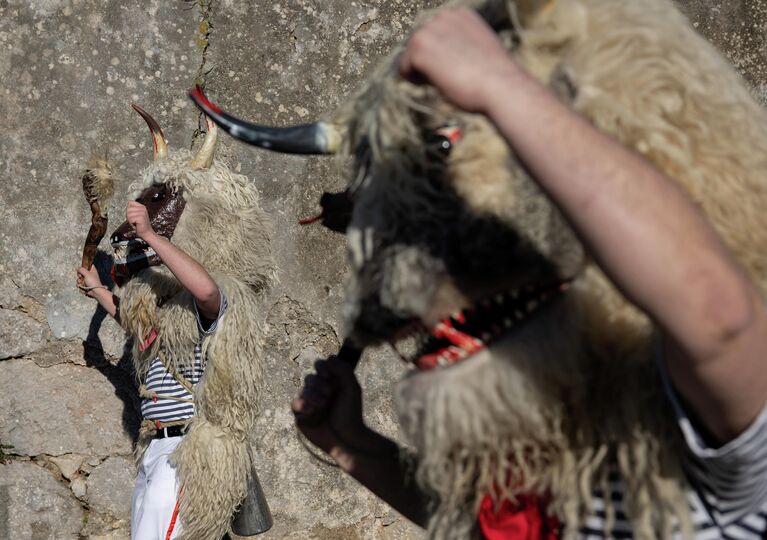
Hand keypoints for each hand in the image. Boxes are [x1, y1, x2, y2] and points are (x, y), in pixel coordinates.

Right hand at [76, 266, 103, 296]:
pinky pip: (79, 285)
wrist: (95, 291)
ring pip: (79, 280)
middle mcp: (89, 275)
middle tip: (81, 277)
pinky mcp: (85, 286)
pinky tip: (84, 288)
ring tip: (83, 284)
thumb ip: (81, 269)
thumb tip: (77, 268)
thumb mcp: (87, 273)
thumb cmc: (92, 281)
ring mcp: (87, 281)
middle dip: (79, 276)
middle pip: (81, 273)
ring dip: (79, 282)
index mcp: (92, 270)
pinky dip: (81, 287)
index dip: (83, 266)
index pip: (87, 265)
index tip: (81, 269)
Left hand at [126, 201, 154, 240]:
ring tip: (135, 222)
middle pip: (128, 209)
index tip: (133, 215)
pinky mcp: (141, 218)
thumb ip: (132, 209)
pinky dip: (131, 223)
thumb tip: (127, 205)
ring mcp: (142, 213)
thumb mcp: (136, 214)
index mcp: (142, 206)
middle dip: (129, 216)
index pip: (130, 202)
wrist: (146, 232)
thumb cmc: (140, 225)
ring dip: (130, 220)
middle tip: (134, 220)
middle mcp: (143, 208)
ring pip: (128, 214)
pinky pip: (130, 219)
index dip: (129, 210)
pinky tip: (136, 224)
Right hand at [291, 356, 368, 463]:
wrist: (346, 436)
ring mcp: (309, 403)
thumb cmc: (351, 413)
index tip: (330, 376)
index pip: (320, 366)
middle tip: (330, 394)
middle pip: (310, 377)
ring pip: (303, 390)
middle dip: (319, 384)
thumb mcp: (352, 388)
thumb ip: (343, 369)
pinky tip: (312, 409)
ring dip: (313, 395)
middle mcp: (318, 391)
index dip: (322, 368)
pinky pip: (295, 404)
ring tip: (323, 405)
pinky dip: (303, 404)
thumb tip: (329, 357)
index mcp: (330, 382)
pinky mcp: (301, 415)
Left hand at [399, 7, 519, 113]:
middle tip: (452, 76)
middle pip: (419, 44)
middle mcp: (443, 15)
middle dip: (429, 63)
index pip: (434, 36)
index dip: (441, 57)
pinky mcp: (420, 46)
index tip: (457, 68)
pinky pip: (404, 69)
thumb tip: (442, 56)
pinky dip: (415, 81)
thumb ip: (458, 46)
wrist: (501, 87)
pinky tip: (437, 82)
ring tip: (447, 78)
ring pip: (410, 56)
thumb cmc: (494, 78)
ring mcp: (430, 29)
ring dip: (423, 72)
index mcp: (460, 14)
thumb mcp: (477, 51)